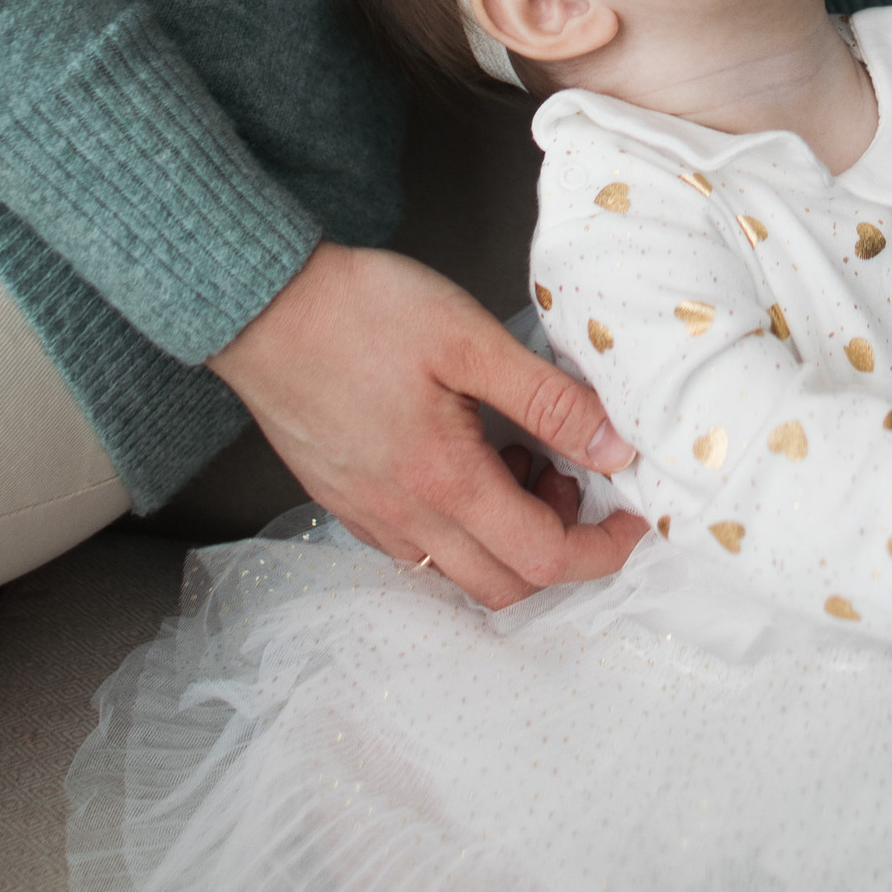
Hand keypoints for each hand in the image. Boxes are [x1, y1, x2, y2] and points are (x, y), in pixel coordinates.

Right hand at [209, 241, 647, 609]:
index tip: (634, 515)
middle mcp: (404, 519)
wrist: (258, 305)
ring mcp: (370, 517)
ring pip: (461, 573)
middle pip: (507, 586)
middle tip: (574, 479)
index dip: (604, 549)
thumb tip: (617, 448)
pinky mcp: (346, 503)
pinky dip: (464, 528)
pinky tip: (469, 458)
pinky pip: (421, 550)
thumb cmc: (359, 310)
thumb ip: (549, 400)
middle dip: (560, 549)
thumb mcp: (470, 340)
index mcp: (443, 482)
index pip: (545, 559)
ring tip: (519, 456)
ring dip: (510, 538)